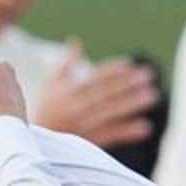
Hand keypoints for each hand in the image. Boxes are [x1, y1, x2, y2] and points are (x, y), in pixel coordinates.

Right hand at [34, 41, 158, 147]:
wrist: (33, 143)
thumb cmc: (44, 109)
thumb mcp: (51, 84)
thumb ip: (67, 63)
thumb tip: (76, 42)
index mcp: (69, 91)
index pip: (94, 77)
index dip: (112, 70)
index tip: (129, 64)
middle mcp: (77, 106)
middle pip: (107, 93)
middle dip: (128, 83)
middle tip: (149, 75)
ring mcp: (84, 125)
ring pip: (112, 112)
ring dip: (133, 104)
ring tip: (152, 96)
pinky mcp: (89, 142)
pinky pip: (111, 136)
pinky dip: (128, 132)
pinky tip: (145, 127)